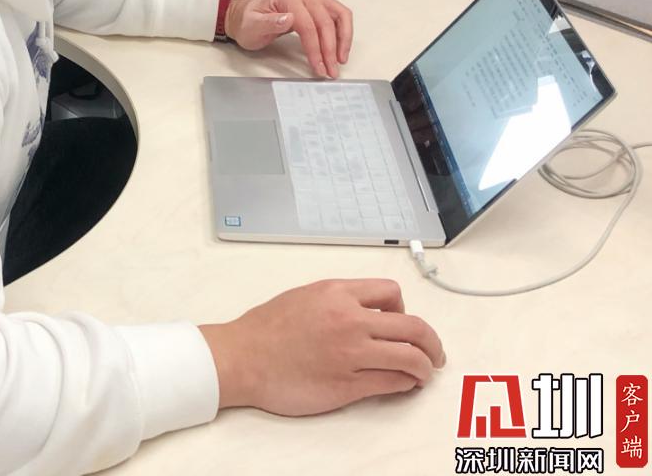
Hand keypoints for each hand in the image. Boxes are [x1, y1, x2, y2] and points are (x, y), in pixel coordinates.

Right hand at [199, 279, 444, 414]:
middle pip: (413, 327)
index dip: (404, 309)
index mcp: (337, 293)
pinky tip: (403, 384)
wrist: (243, 358)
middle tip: (435, 352)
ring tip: (424, 372)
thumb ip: (338, 300)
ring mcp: (351, 353)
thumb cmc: (266, 329)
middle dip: (432, 342)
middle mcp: (349, 320)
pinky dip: (405, 383)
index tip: (403, 322)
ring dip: (425, 367)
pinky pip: (392, 382)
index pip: (392, 293)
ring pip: (411, 357)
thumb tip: (368, 312)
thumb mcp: (304, 296)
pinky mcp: (348, 384)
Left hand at [224, 0, 352, 77]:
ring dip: (343, 40)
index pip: (308, 24)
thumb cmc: (248, 22)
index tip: (318, 66)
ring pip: (339, 16)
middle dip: (330, 49)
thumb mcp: (252, 26)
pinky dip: (342, 33)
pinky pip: (338, 16)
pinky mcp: (318, 4)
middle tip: (330, 70)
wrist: (245, 17)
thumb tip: (289, 19)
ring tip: (340, 61)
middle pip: (326, 21)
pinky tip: (340, 49)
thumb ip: (269, 22)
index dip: (315, 48)